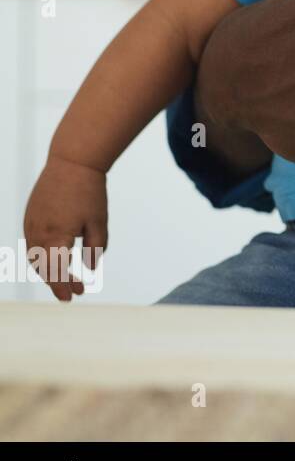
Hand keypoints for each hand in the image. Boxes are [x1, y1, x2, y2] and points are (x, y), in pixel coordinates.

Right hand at [23, 157, 108, 301]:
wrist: (72, 163)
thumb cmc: (89, 193)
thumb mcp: (99, 222)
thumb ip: (95, 248)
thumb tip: (89, 269)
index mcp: (56, 236)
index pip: (56, 271)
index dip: (64, 287)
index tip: (74, 297)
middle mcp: (38, 233)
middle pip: (43, 268)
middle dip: (58, 282)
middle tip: (76, 291)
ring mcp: (30, 225)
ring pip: (35, 258)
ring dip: (49, 271)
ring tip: (67, 278)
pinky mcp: (30, 217)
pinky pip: (32, 244)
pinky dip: (42, 256)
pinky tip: (57, 259)